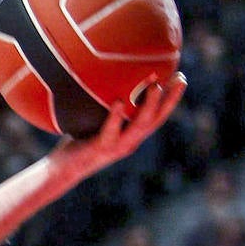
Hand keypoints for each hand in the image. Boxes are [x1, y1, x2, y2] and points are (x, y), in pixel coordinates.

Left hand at [50, 72, 186, 176]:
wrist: (63, 169)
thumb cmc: (78, 141)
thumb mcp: (95, 121)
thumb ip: (104, 105)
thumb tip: (105, 76)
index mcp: (132, 135)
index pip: (157, 115)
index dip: (171, 99)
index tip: (181, 77)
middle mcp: (129, 142)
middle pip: (156, 120)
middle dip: (171, 100)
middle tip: (180, 78)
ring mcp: (116, 146)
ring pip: (139, 126)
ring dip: (149, 106)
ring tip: (156, 86)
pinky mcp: (100, 149)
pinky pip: (110, 132)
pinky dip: (115, 117)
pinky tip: (118, 101)